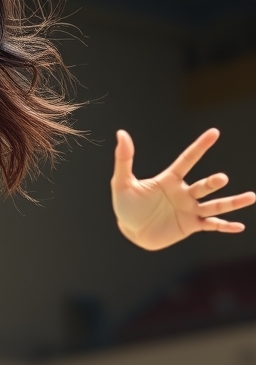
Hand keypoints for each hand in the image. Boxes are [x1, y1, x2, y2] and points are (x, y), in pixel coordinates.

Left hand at [111, 128, 254, 250]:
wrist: (130, 232)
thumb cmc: (126, 206)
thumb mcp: (121, 182)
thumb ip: (123, 159)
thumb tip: (121, 133)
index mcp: (170, 179)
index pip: (187, 160)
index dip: (200, 146)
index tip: (214, 132)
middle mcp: (184, 192)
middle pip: (203, 186)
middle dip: (213, 182)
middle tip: (221, 179)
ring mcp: (190, 209)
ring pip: (214, 205)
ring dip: (232, 202)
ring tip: (251, 197)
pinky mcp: (191, 226)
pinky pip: (211, 225)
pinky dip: (224, 227)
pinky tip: (239, 227)